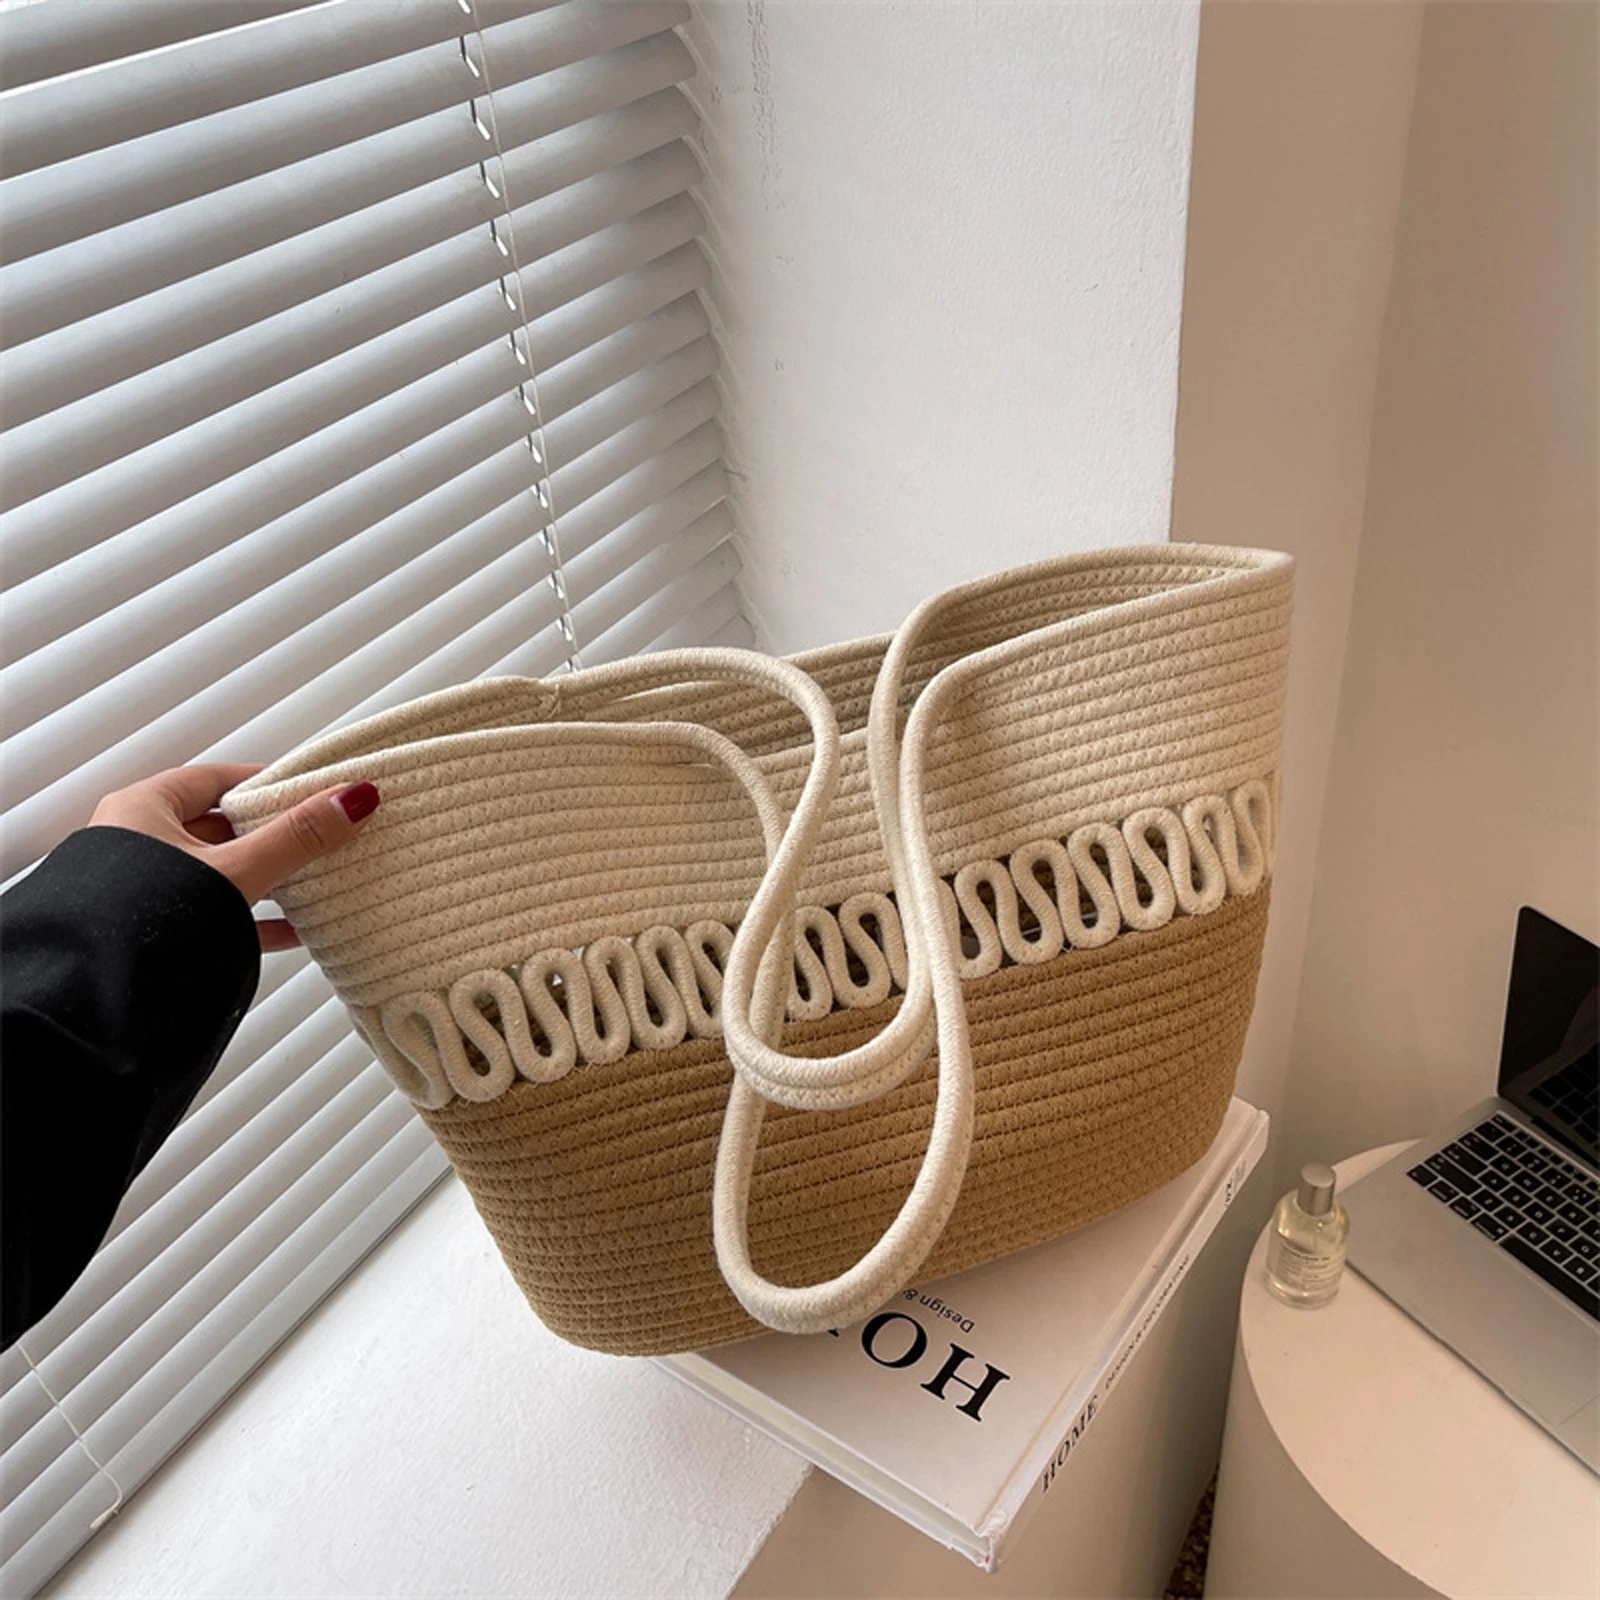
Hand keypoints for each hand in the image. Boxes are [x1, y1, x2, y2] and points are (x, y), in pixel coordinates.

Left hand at [88, 764, 379, 951]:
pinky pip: (215, 913)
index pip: (218, 779)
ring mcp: (146, 890)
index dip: (268, 784)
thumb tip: (352, 799)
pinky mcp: (157, 930)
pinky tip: (292, 929)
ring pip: (221, 873)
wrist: (98, 1001)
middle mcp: (137, 844)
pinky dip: (254, 917)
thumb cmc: (143, 923)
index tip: (311, 792)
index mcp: (143, 809)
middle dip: (274, 834)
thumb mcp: (237, 870)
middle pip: (222, 827)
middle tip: (321, 834)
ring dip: (268, 878)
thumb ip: (296, 836)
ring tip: (314, 880)